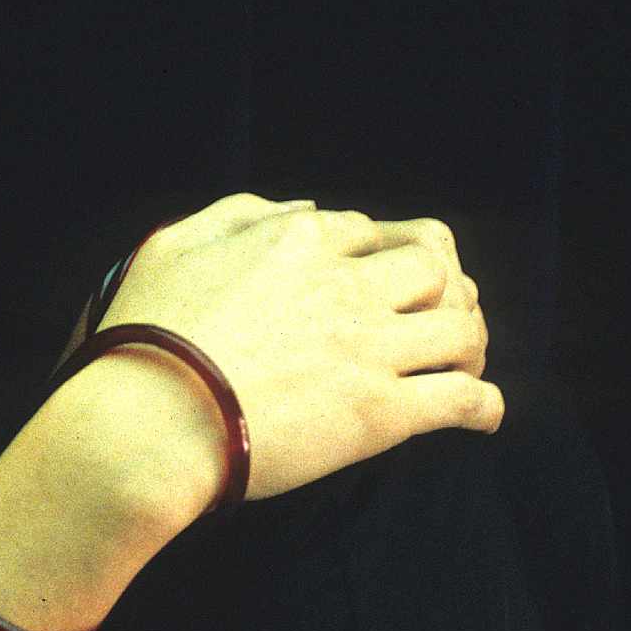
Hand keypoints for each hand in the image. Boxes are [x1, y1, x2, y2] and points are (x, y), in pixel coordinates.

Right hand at [93, 193, 501, 502]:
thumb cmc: (146, 333)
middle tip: (432, 317)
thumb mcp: (173, 244)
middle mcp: (344, 285)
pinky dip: (484, 407)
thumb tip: (301, 211)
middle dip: (445, 287)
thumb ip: (238, 215)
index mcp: (298, 241)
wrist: (149, 419)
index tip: (371, 283)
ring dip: (470, 343)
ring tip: (461, 364)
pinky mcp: (381, 412)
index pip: (370, 230)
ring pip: (463, 328)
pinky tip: (479, 416)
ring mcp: (368, 347)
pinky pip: (463, 400)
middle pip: (434, 266)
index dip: (376, 255)